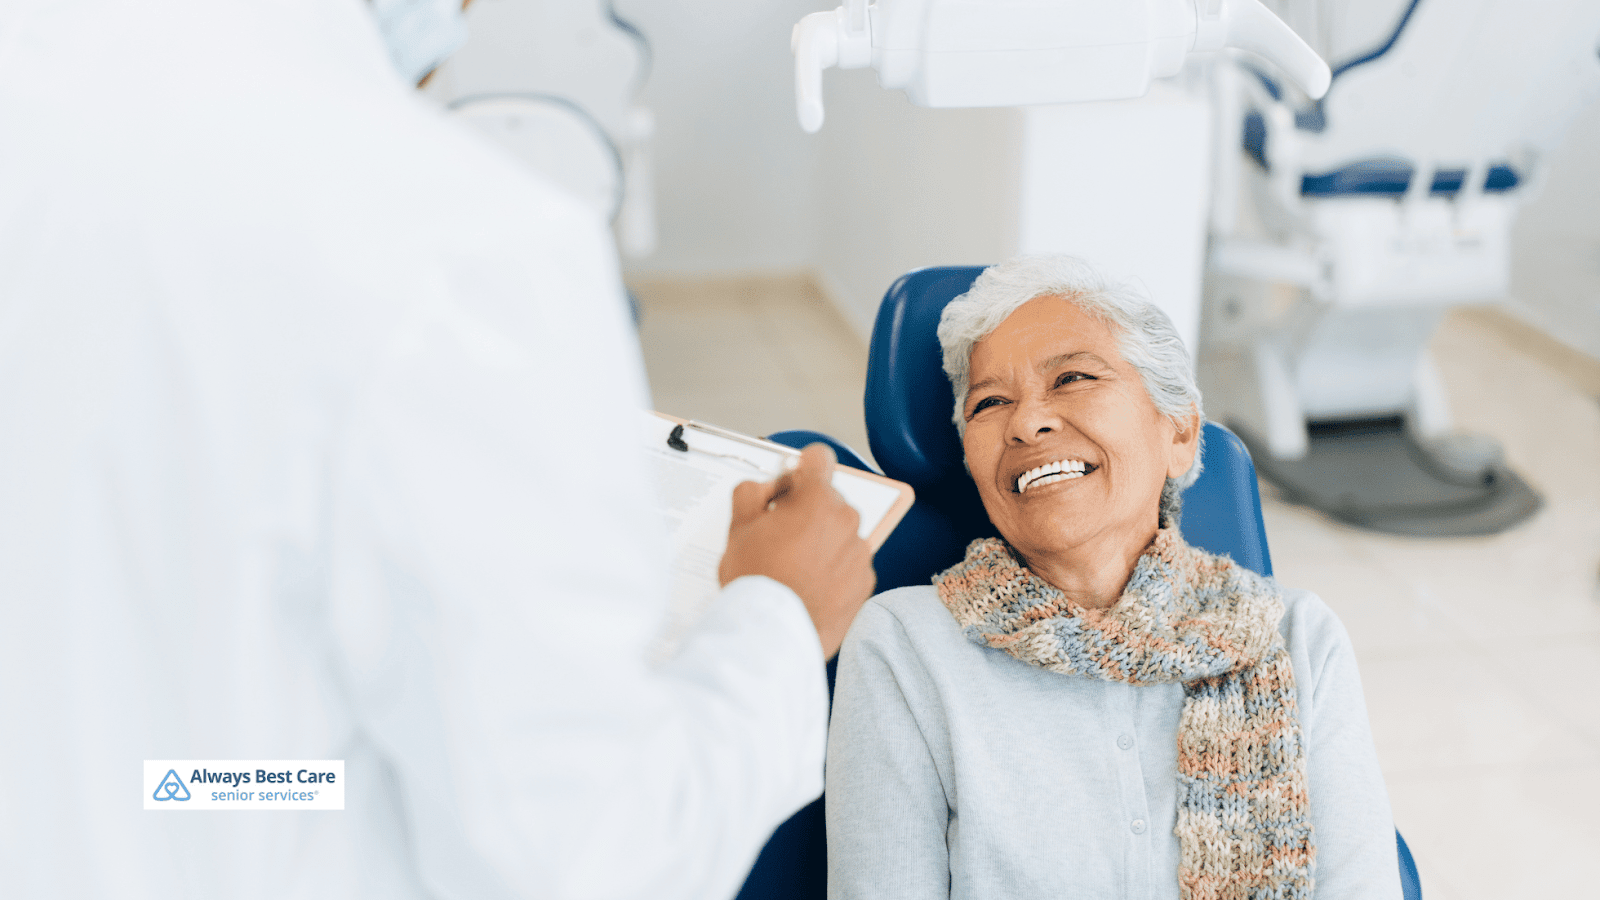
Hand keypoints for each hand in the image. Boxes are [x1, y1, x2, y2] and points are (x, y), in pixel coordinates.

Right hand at [719, 444, 875, 658]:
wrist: (774, 632)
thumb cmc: (755, 579)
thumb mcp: (738, 526)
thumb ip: (751, 492)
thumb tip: (766, 487)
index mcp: (816, 499)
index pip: (818, 458)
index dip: (801, 468)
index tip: (793, 483)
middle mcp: (846, 519)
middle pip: (828, 500)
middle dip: (807, 511)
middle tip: (781, 536)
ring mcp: (859, 551)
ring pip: (840, 533)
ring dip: (822, 541)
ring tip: (794, 567)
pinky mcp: (865, 580)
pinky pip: (850, 563)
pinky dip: (834, 569)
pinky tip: (810, 584)